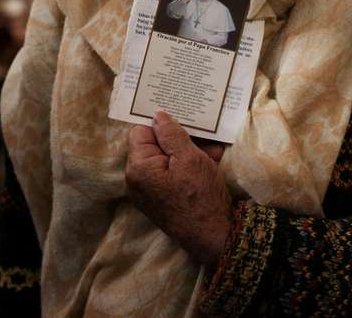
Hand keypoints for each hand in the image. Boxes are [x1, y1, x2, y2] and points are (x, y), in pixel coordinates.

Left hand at [126, 112, 229, 265]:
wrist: (214, 236)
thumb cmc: (200, 195)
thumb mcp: (189, 158)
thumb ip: (171, 134)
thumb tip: (158, 116)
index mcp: (138, 168)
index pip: (141, 132)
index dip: (162, 125)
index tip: (183, 120)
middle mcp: (137, 180)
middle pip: (155, 146)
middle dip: (180, 140)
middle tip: (205, 137)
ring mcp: (150, 192)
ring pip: (167, 160)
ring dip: (189, 153)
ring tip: (213, 153)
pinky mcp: (162, 200)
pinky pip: (172, 175)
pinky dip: (189, 168)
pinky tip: (209, 165)